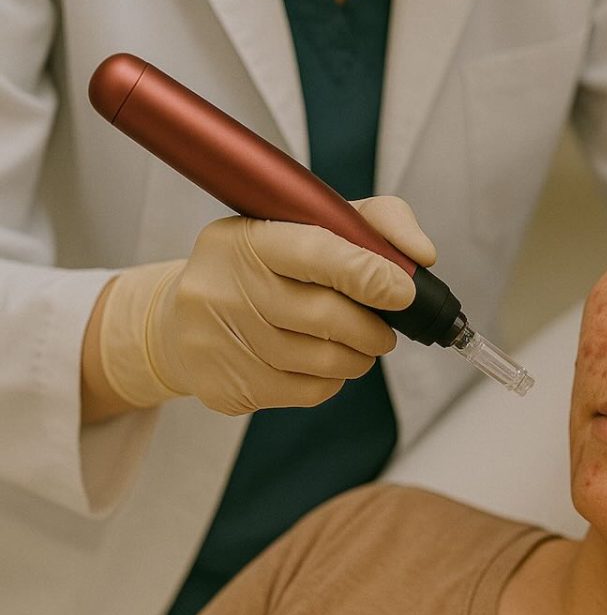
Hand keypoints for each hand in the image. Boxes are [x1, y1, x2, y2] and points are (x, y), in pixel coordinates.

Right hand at [97, 196, 434, 415]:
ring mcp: (219, 341)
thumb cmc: (261, 268)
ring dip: (360, 356)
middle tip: (387, 328)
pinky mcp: (226, 387)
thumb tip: (423, 256)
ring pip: (324, 361)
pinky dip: (333, 379)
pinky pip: (309, 391)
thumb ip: (375, 223)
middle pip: (328, 317)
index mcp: (248, 238)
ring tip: (361, 344)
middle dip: (374, 328)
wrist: (176, 321)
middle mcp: (225, 287)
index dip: (371, 275)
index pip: (319, 253)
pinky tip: (323, 362)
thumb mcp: (308, 225)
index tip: (404, 291)